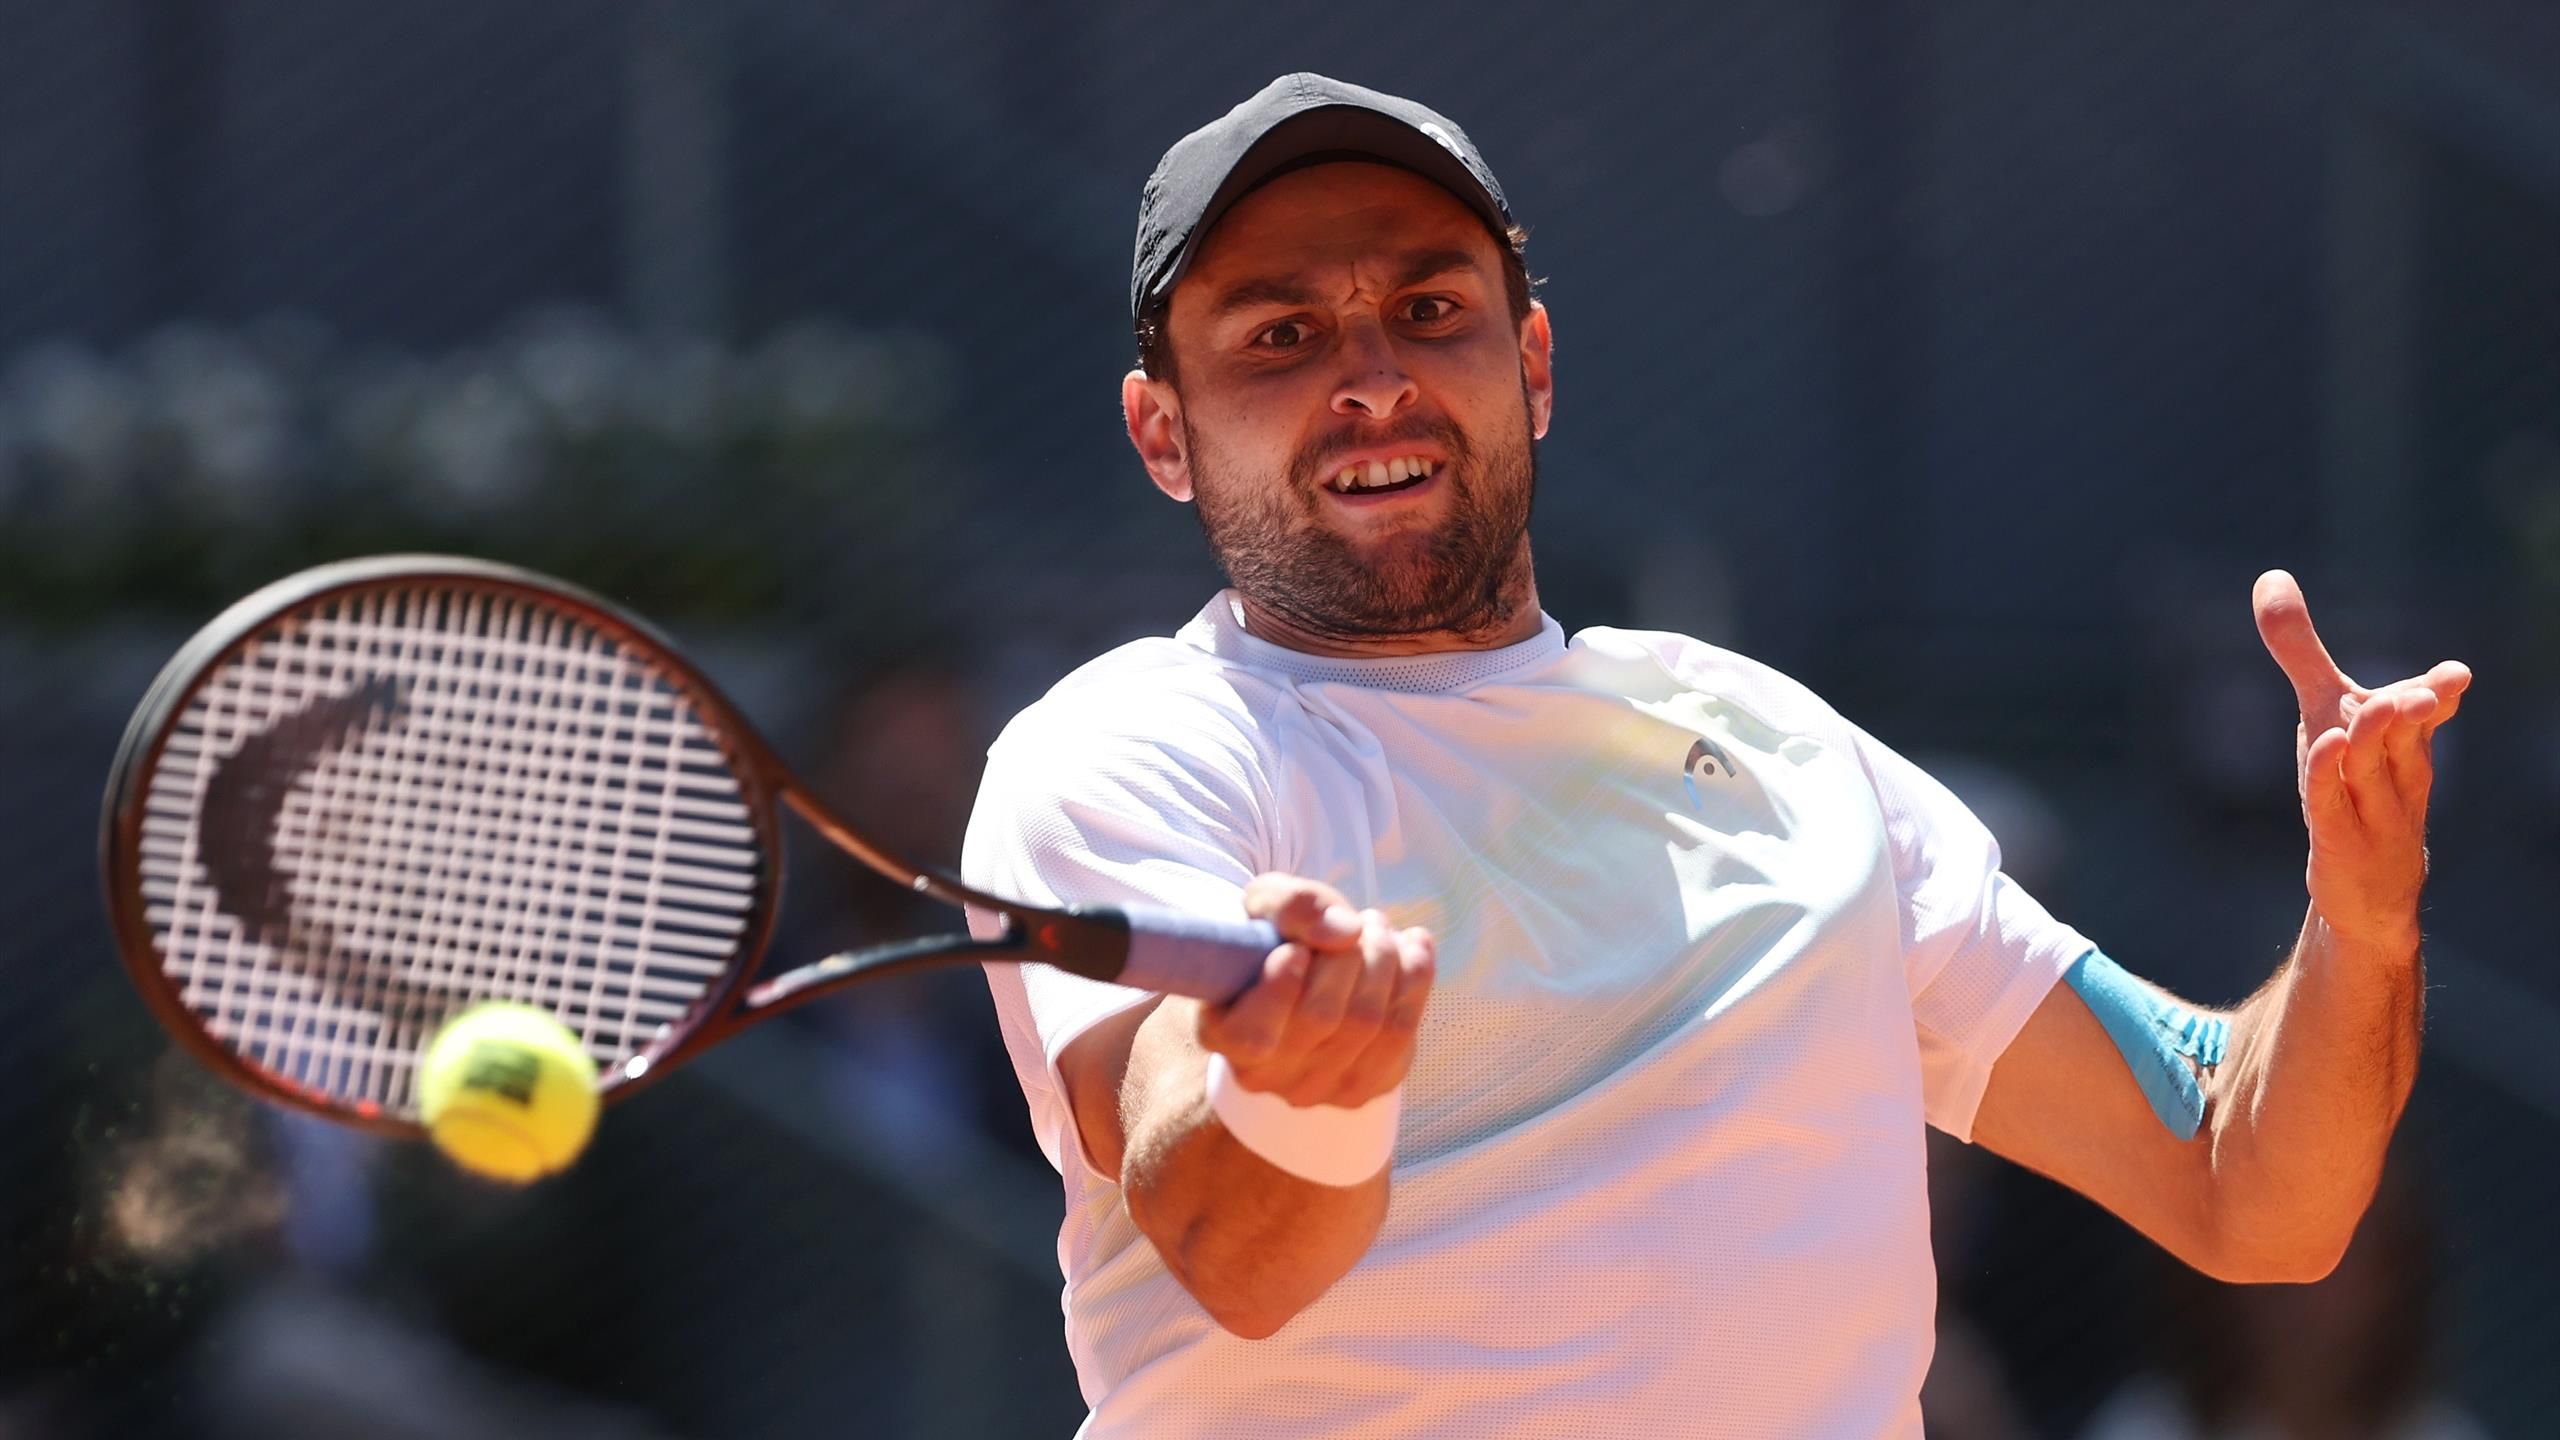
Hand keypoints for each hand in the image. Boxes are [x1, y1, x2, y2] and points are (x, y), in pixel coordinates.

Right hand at [1197, 873, 1434, 1107]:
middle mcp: (1266, 1076)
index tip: (1296, 948)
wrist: (1310, 979)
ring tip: (1379, 929)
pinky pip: (1402, 1032)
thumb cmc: (1278, 940)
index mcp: (1222, 1034)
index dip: (1279, 989)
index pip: (1252, 1034)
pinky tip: (1414, 946)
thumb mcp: (1268, 908)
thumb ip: (1292, 906)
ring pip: (1367, 1022)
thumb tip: (1344, 932)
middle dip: (1349, 956)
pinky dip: (1417, 978)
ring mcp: (1318, 1089)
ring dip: (1385, 960)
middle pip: (1321, 1017)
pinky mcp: (1367, 1086)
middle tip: (1358, 922)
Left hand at [2253, 570, 2470, 952]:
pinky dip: (2330, 777)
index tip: (2453, 677)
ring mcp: (2373, 810)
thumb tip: (2271, 577)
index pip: (2429, 711)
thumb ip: (2301, 649)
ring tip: (2377, 708)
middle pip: (2407, 736)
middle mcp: (2397, 771)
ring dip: (2376, 740)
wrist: (2368, 889)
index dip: (2439, 693)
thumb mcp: (2326, 712)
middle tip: (2417, 692)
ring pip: (2377, 771)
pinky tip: (2326, 748)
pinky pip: (2334, 806)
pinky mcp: (2341, 842)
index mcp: (2404, 739)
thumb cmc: (2352, 786)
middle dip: (2414, 710)